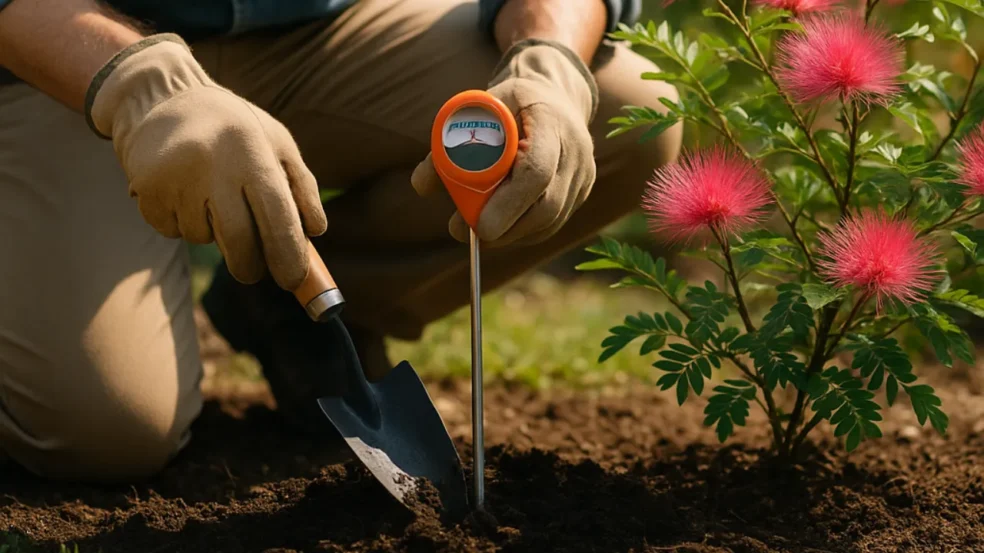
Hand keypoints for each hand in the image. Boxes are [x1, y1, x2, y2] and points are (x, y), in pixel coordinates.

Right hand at [86, 34, 326, 289]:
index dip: (288, 254)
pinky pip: (172, 231)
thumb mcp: (277, 143)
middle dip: (250, 266)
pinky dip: (182, 223)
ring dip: (211, 233)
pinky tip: (182, 192)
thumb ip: (302, 186)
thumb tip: (315, 232)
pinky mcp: (146, 189)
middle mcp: (213, 164)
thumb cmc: (235, 127)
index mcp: (253, 152)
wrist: (163, 96)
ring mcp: (175, 177)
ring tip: (209, 195)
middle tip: (254, 271)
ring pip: (202, 237)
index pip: (277, 216)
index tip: (292, 279)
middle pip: (239, 241)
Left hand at [412, 39, 598, 246]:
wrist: (553, 96)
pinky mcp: (581, 191)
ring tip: (477, 232)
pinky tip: (500, 228)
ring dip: (512, 233)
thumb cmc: (507, 102)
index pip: (537, 170)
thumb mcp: (476, 108)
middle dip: (506, 228)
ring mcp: (584, 173)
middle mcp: (576, 149)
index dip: (509, 203)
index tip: (479, 226)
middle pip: (547, 205)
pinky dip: (523, 230)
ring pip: (550, 220)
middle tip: (470, 234)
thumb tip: (421, 186)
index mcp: (551, 120)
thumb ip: (447, 142)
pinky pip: (552, 222)